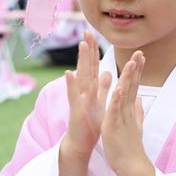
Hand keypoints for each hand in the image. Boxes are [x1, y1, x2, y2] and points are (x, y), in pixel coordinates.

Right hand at [61, 31, 110, 162]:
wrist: (80, 143)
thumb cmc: (90, 123)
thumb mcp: (99, 102)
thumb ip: (101, 87)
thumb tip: (106, 72)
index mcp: (90, 89)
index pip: (93, 66)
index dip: (94, 50)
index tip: (94, 34)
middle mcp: (83, 91)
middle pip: (86, 67)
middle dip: (87, 50)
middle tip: (87, 32)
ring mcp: (78, 99)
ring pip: (81, 77)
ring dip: (81, 61)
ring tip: (81, 46)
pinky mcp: (76, 110)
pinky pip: (74, 96)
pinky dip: (71, 85)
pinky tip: (69, 74)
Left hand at [101, 51, 148, 175]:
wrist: (132, 167)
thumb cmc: (131, 148)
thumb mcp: (135, 126)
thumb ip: (138, 111)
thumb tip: (140, 99)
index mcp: (129, 110)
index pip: (133, 86)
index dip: (136, 71)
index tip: (139, 57)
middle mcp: (127, 111)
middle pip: (132, 86)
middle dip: (135, 69)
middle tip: (140, 52)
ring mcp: (121, 118)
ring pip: (125, 94)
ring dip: (128, 78)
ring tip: (131, 63)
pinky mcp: (114, 126)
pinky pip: (115, 111)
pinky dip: (117, 99)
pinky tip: (119, 88)